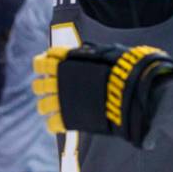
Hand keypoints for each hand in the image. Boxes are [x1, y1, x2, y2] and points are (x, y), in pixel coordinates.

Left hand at [33, 43, 172, 144]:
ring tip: (59, 107)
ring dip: (48, 106)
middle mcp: (60, 80)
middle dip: (44, 87)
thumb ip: (94, 52)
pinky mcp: (69, 118)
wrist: (133, 91)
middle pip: (39, 85)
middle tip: (55, 89)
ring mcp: (63, 100)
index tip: (51, 68)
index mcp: (67, 62)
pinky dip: (56, 123)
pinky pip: (53, 123)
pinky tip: (64, 121)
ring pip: (43, 105)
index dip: (44, 65)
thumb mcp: (110, 51)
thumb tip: (87, 48)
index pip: (43, 62)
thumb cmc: (126, 69)